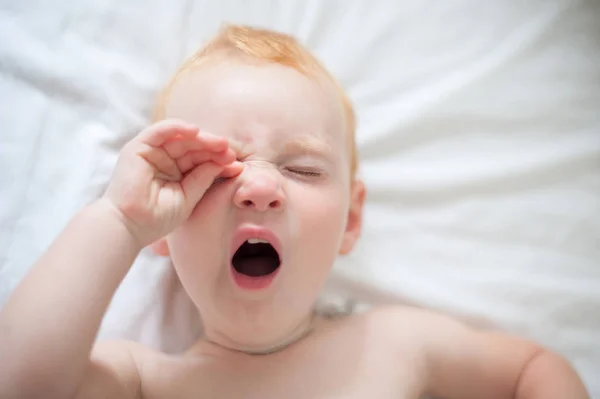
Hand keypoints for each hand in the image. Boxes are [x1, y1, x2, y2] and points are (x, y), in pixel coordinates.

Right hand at [102, 119, 242, 245]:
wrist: (130, 227)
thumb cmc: (156, 219)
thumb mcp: (188, 197)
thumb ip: (203, 178)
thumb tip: (227, 164)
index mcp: (175, 172)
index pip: (199, 160)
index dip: (218, 160)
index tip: (237, 165)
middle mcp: (163, 160)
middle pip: (192, 146)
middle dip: (212, 147)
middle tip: (230, 151)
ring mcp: (151, 152)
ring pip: (180, 137)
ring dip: (201, 138)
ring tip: (220, 143)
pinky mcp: (138, 147)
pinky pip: (160, 131)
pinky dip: (177, 128)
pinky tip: (196, 132)